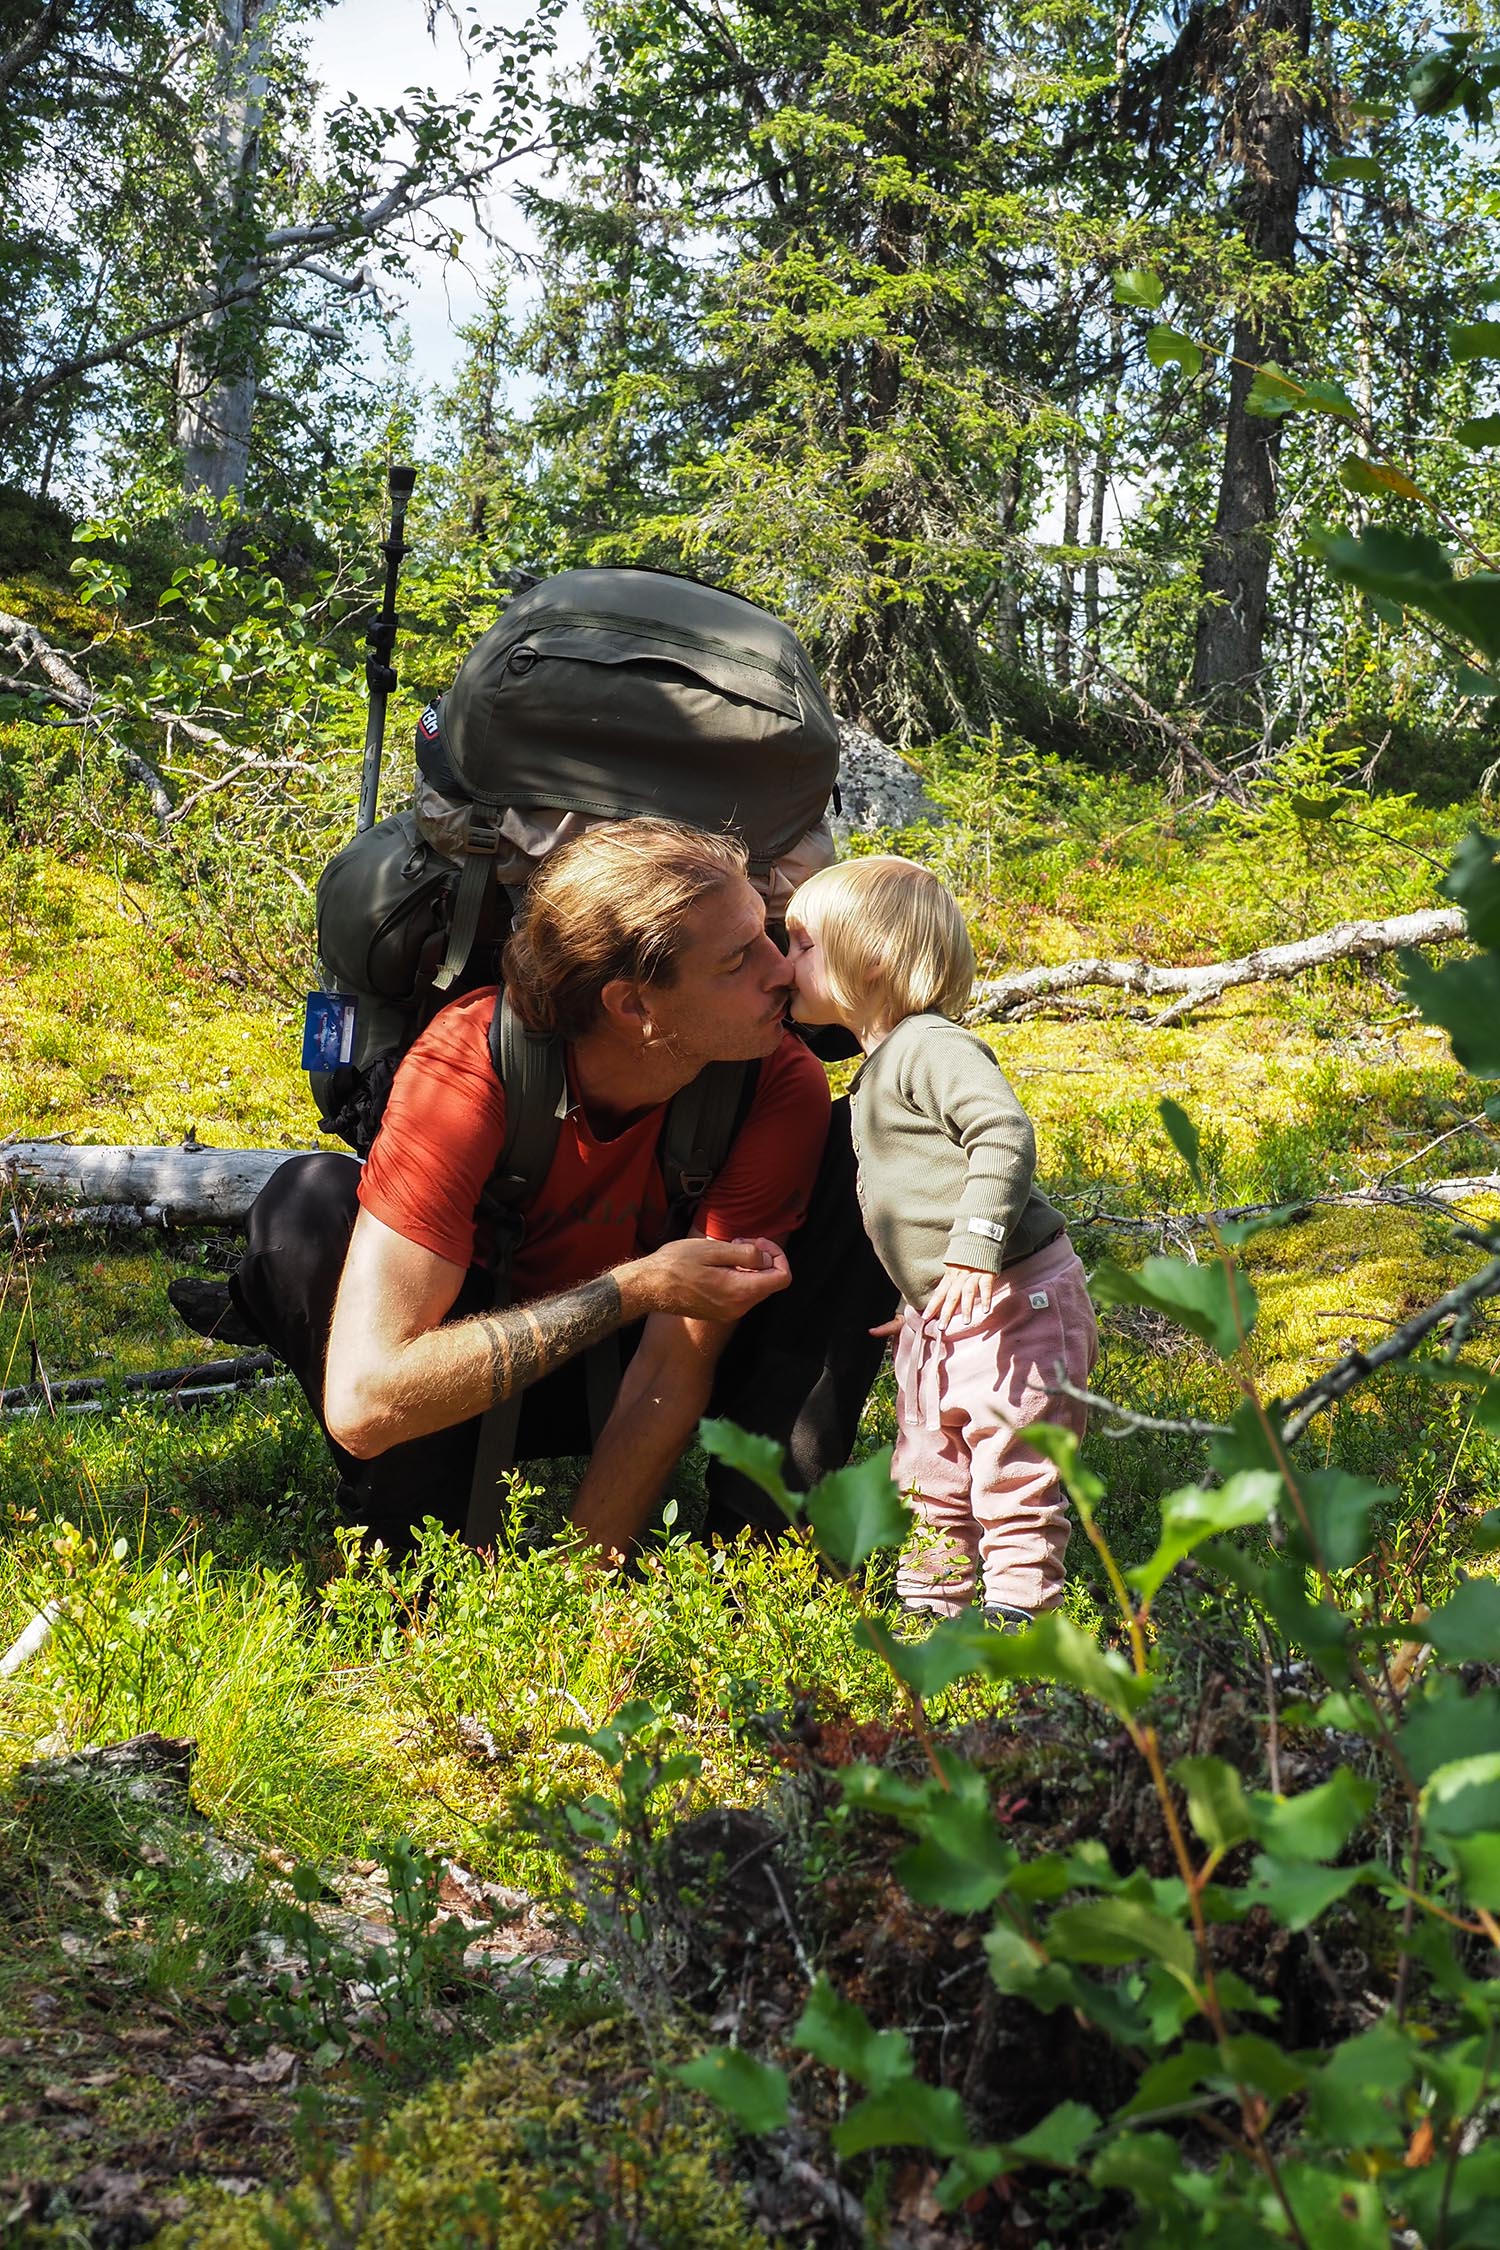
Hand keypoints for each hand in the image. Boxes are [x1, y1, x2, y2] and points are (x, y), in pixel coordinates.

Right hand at [623, 1234, 790, 1321]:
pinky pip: (741, 1294)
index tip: (758, 1243)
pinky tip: (717, 1265)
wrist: (648, 1287)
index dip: (777, 1255)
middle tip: (738, 1242)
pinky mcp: (720, 1313)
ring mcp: (729, 1313)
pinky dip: (738, 1277)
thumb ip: (746, 1254)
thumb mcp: (712, 1249)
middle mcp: (739, 1308)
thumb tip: (767, 1257)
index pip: (782, 1277)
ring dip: (748, 1267)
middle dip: (761, 1258)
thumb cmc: (675, 1265)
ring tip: (724, 1251)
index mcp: (740, 1292)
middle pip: (770, 1282)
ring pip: (755, 1287)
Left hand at [921, 1263, 997, 1329]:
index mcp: (950, 1276)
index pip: (939, 1293)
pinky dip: (986, 1298)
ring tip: (966, 1322)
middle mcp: (960, 1276)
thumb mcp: (953, 1268)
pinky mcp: (987, 1274)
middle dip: (946, 1312)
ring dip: (967, 1308)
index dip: (932, 1305)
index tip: (924, 1318)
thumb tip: (940, 1299)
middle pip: (952, 1296)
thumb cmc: (967, 1257)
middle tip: (942, 1327)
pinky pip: (986, 1287)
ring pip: (968, 1292)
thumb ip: (949, 1282)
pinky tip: (985, 1310)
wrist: (980, 1237)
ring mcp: (973, 1275)